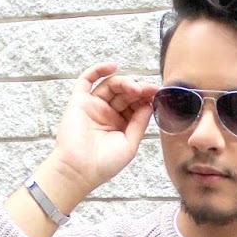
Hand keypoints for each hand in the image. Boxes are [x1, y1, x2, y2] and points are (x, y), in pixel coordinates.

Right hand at [46, 60, 157, 198]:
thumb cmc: (104, 164)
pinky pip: (86, 80)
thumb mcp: (130, 143)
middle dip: (139, 89)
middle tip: (150, 89)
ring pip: (110, 86)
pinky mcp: (79, 102)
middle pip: (125, 94)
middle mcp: (107, 114)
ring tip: (134, 88)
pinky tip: (112, 66)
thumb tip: (149, 104)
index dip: (146, 98)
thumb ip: (139, 123)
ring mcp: (93, 106)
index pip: (135, 105)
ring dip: (124, 82)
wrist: (79, 170)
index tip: (157, 94)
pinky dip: (98, 70)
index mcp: (120, 125)